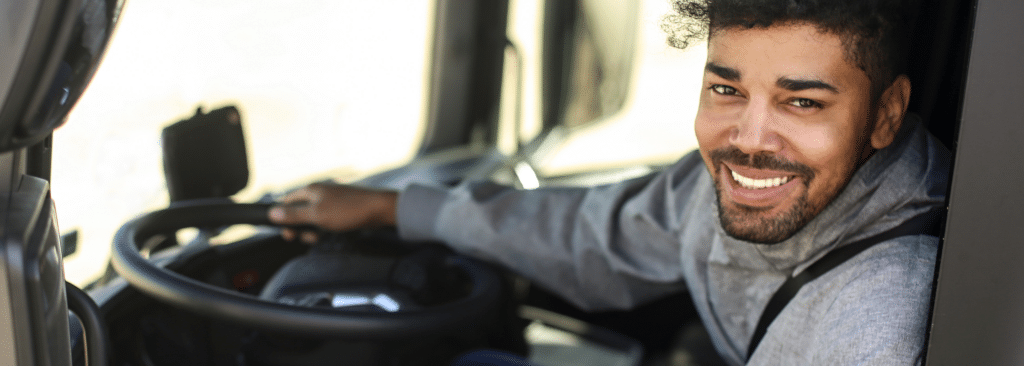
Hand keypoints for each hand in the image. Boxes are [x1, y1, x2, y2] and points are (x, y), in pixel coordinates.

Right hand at [267, 182, 397, 242]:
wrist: (379, 210)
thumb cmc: (349, 210)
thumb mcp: (317, 215)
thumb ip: (294, 215)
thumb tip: (272, 213)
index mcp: (310, 190)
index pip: (286, 202)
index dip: (283, 218)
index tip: (288, 232)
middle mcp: (319, 193)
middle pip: (299, 211)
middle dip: (300, 227)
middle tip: (308, 237)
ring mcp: (330, 201)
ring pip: (313, 217)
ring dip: (313, 229)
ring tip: (321, 236)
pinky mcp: (340, 209)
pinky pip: (325, 220)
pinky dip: (325, 228)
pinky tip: (331, 232)